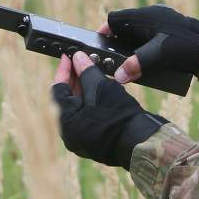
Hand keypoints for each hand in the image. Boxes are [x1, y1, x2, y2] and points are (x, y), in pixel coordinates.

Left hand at [51, 52, 166, 168]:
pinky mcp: (92, 142)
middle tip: (81, 62)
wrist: (141, 141)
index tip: (68, 57)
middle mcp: (69, 134)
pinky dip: (88, 102)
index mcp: (66, 122)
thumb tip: (78, 58)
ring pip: (76, 109)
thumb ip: (86, 71)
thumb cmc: (120, 116)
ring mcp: (81, 140)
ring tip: (91, 73)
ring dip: (82, 90)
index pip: (58, 90)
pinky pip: (85, 118)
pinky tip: (97, 90)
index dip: (63, 70)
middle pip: (66, 100)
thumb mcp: (101, 87)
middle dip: (73, 79)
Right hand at [100, 5, 198, 83]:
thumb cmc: (185, 47)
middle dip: (118, 42)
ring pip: (137, 32)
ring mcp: (162, 22)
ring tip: (128, 63)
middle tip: (113, 58)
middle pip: (125, 26)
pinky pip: (149, 37)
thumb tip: (119, 76)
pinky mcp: (170, 31)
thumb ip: (136, 64)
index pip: (116, 19)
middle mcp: (152, 16)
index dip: (105, 31)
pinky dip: (143, 48)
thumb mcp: (158, 56)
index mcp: (146, 16)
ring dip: (131, 46)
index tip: (100, 45)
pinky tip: (145, 62)